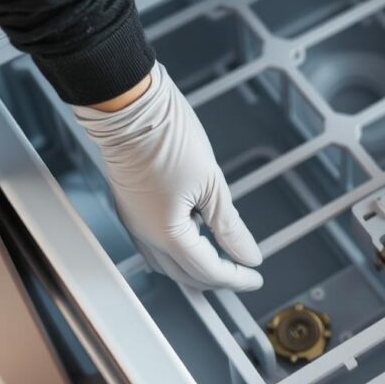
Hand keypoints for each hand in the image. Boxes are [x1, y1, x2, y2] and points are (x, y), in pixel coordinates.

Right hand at [73, 62, 262, 290]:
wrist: (129, 105)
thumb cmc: (165, 135)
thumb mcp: (211, 183)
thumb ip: (229, 226)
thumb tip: (246, 254)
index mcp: (167, 233)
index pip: (207, 270)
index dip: (235, 278)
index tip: (254, 276)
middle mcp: (146, 234)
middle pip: (186, 274)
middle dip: (216, 277)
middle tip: (242, 272)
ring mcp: (135, 221)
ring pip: (167, 263)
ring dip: (195, 267)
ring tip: (221, 257)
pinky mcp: (131, 207)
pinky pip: (155, 243)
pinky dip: (179, 249)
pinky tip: (195, 235)